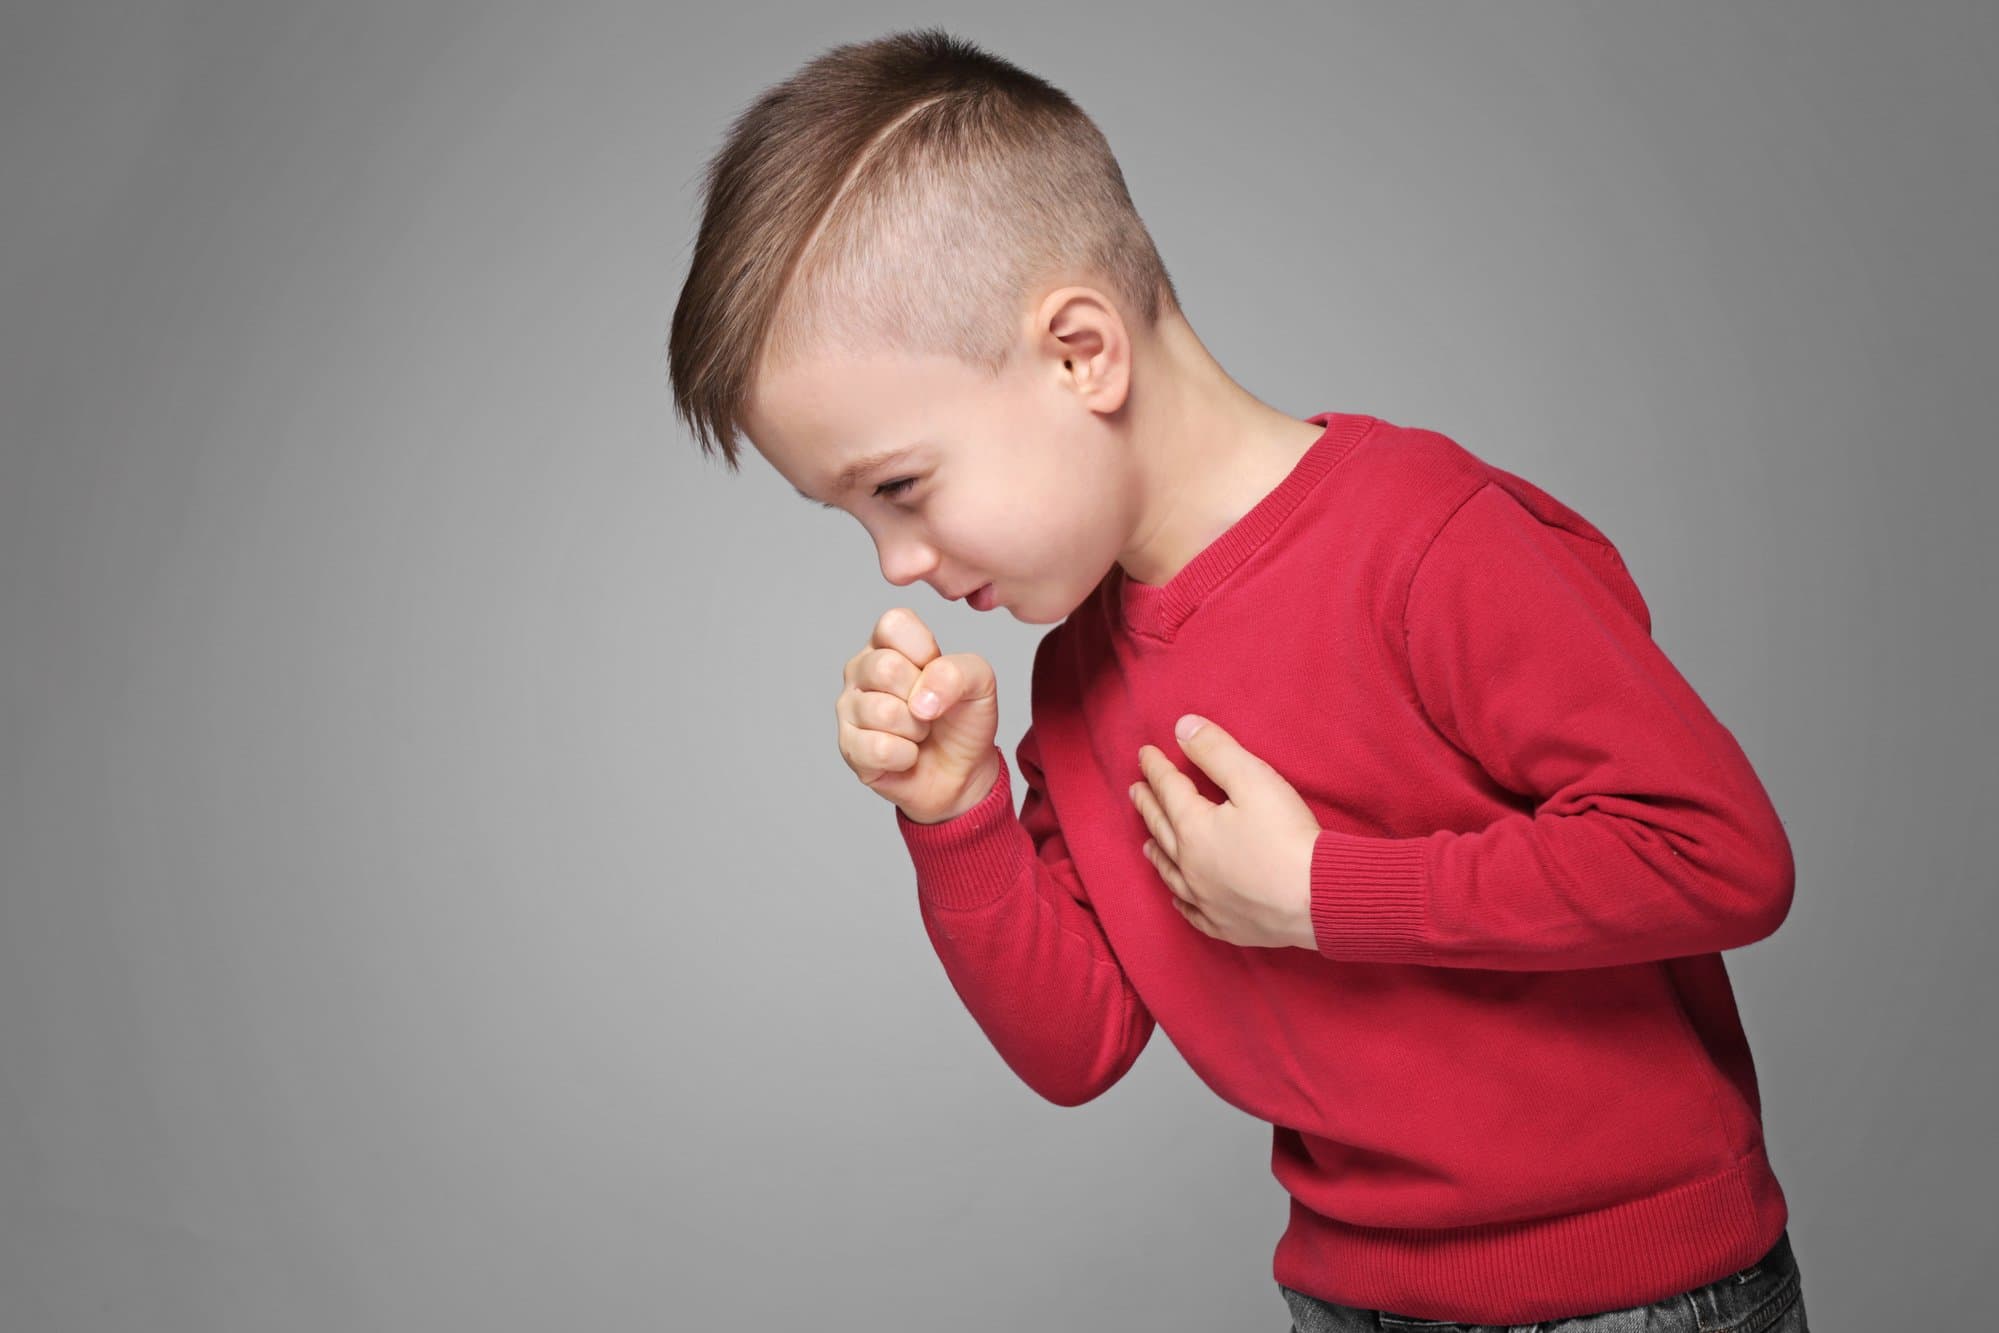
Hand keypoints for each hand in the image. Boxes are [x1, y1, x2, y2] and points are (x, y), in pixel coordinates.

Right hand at [836, 607, 1000, 824]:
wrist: (963, 772)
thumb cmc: (963, 719)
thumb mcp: (980, 683)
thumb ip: (958, 671)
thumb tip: (921, 698)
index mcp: (888, 643)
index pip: (892, 624)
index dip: (924, 650)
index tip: (937, 672)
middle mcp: (861, 670)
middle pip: (885, 668)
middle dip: (923, 695)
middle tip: (929, 709)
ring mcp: (849, 709)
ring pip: (882, 712)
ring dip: (916, 729)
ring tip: (919, 732)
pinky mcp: (849, 747)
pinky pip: (879, 749)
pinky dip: (906, 757)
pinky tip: (908, 755)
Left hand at [1129, 715, 1320, 949]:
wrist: (1318, 897)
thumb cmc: (1287, 836)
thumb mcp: (1253, 779)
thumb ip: (1216, 751)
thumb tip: (1181, 727)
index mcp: (1193, 828)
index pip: (1169, 790)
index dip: (1156, 768)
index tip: (1144, 754)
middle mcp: (1190, 866)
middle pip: (1161, 829)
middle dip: (1148, 806)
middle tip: (1135, 791)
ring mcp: (1206, 899)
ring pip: (1171, 873)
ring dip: (1157, 853)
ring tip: (1146, 843)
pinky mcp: (1226, 925)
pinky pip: (1192, 912)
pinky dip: (1180, 900)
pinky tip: (1178, 897)